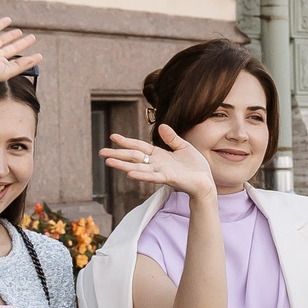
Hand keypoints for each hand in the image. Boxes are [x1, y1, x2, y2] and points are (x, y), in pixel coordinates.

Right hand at [0, 16, 41, 84]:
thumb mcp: (6, 72)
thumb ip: (21, 66)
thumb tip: (35, 59)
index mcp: (2, 66)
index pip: (18, 62)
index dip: (29, 59)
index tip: (39, 55)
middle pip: (13, 48)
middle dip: (23, 44)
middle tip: (32, 38)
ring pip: (4, 39)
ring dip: (12, 35)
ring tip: (20, 32)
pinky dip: (1, 24)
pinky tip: (8, 20)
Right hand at [102, 126, 216, 202]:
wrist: (206, 181)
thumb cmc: (195, 166)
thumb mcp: (183, 147)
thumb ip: (172, 138)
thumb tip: (161, 126)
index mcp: (159, 155)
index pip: (139, 146)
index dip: (126, 141)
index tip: (112, 136)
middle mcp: (156, 164)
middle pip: (133, 157)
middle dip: (117, 154)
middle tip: (101, 152)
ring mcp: (160, 171)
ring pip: (138, 167)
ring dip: (123, 165)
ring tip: (109, 162)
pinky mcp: (168, 178)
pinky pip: (152, 176)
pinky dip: (141, 175)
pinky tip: (129, 173)